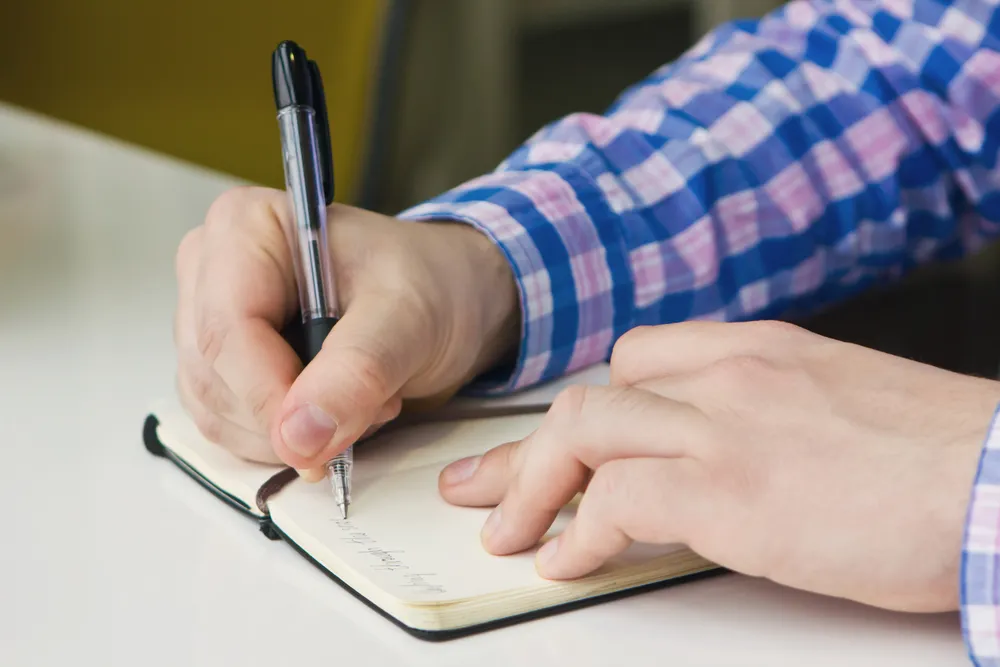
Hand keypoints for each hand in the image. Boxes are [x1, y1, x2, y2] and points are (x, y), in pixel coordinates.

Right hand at [174, 186, 517, 472]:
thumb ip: (358, 370)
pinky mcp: (222, 366)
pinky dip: (284, 439)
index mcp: (246, 226)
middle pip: (213, 374)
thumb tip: (298, 433)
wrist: (444, 301)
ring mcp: (209, 319)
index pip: (225, 329)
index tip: (318, 439)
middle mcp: (212, 268)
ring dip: (291, 433)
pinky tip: (334, 412)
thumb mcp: (409, 319)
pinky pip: (228, 427)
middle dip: (290, 414)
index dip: (266, 395)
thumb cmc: (428, 284)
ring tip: (362, 399)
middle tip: (371, 402)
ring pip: (216, 411)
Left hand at [438, 320, 999, 612]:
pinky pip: (618, 499)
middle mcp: (732, 373)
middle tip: (483, 484)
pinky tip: (569, 562)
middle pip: (594, 396)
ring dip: (533, 487)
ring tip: (506, 532)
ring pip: (584, 432)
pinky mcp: (731, 490)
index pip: (639, 358)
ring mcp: (726, 426)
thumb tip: (728, 458)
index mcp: (760, 349)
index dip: (590, 407)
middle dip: (529, 448)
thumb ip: (773, 414)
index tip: (560, 442)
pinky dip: (580, 532)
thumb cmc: (945, 456)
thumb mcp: (844, 406)